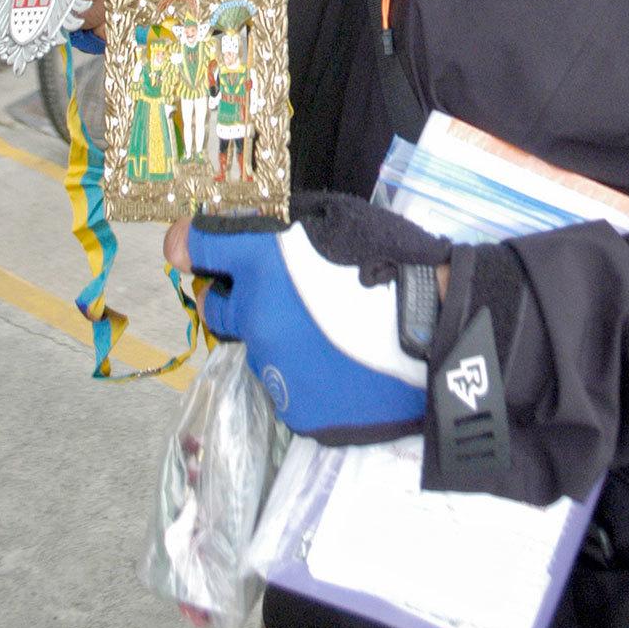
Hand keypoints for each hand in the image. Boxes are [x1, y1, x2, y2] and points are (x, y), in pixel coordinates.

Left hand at [165, 194, 450, 441]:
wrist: (438, 331)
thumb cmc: (392, 259)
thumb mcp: (333, 219)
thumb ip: (279, 225)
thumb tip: (243, 231)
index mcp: (262, 263)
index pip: (195, 246)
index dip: (190, 242)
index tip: (190, 246)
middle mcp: (253, 317)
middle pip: (214, 306)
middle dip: (231, 294)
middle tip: (273, 289)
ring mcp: (272, 368)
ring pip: (255, 346)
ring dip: (274, 334)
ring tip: (325, 329)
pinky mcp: (295, 408)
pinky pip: (286, 384)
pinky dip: (303, 370)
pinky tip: (339, 361)